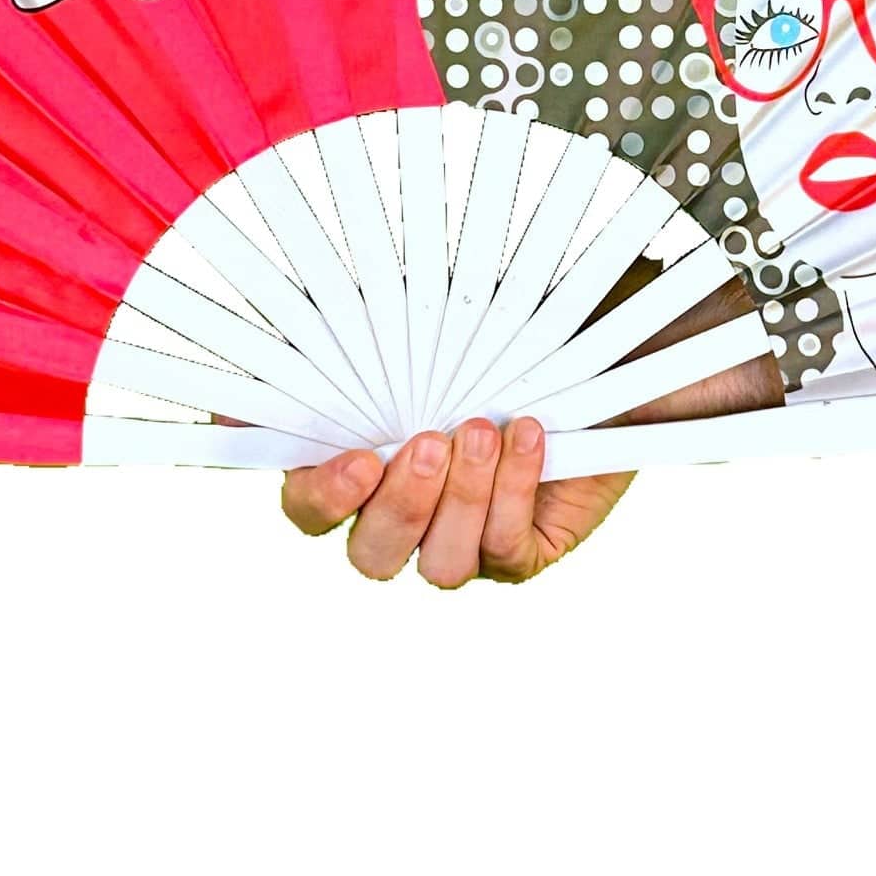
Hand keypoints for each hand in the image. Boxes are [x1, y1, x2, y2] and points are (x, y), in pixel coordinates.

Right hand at [279, 272, 781, 585]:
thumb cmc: (491, 318)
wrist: (605, 330)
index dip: (314, 495)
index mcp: (357, 464)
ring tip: (485, 428)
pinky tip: (527, 434)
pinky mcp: (523, 548)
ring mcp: (464, 537)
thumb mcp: (413, 309)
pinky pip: (505, 551)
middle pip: (366, 555)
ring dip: (461, 500)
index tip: (351, 460)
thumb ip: (337, 320)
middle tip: (427, 442)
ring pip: (439, 566)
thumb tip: (269, 320)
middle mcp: (405, 513)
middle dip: (397, 505)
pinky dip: (514, 490)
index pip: (306, 505)